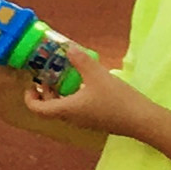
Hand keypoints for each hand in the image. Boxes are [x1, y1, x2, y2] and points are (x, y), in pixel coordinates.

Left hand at [0, 47, 127, 140]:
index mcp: (66, 110)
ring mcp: (82, 121)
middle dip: (44, 93)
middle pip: (48, 108)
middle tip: (46, 76)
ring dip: (58, 94)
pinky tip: (84, 84)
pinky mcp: (94, 120)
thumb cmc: (117, 99)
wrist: (141, 120)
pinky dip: (72, 97)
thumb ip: (81, 61)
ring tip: (64, 76)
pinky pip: (75, 109)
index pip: (37, 108)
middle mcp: (70, 118)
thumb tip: (68, 48)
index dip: (29, 97)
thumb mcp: (98, 75)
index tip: (31, 84)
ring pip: (62, 109)